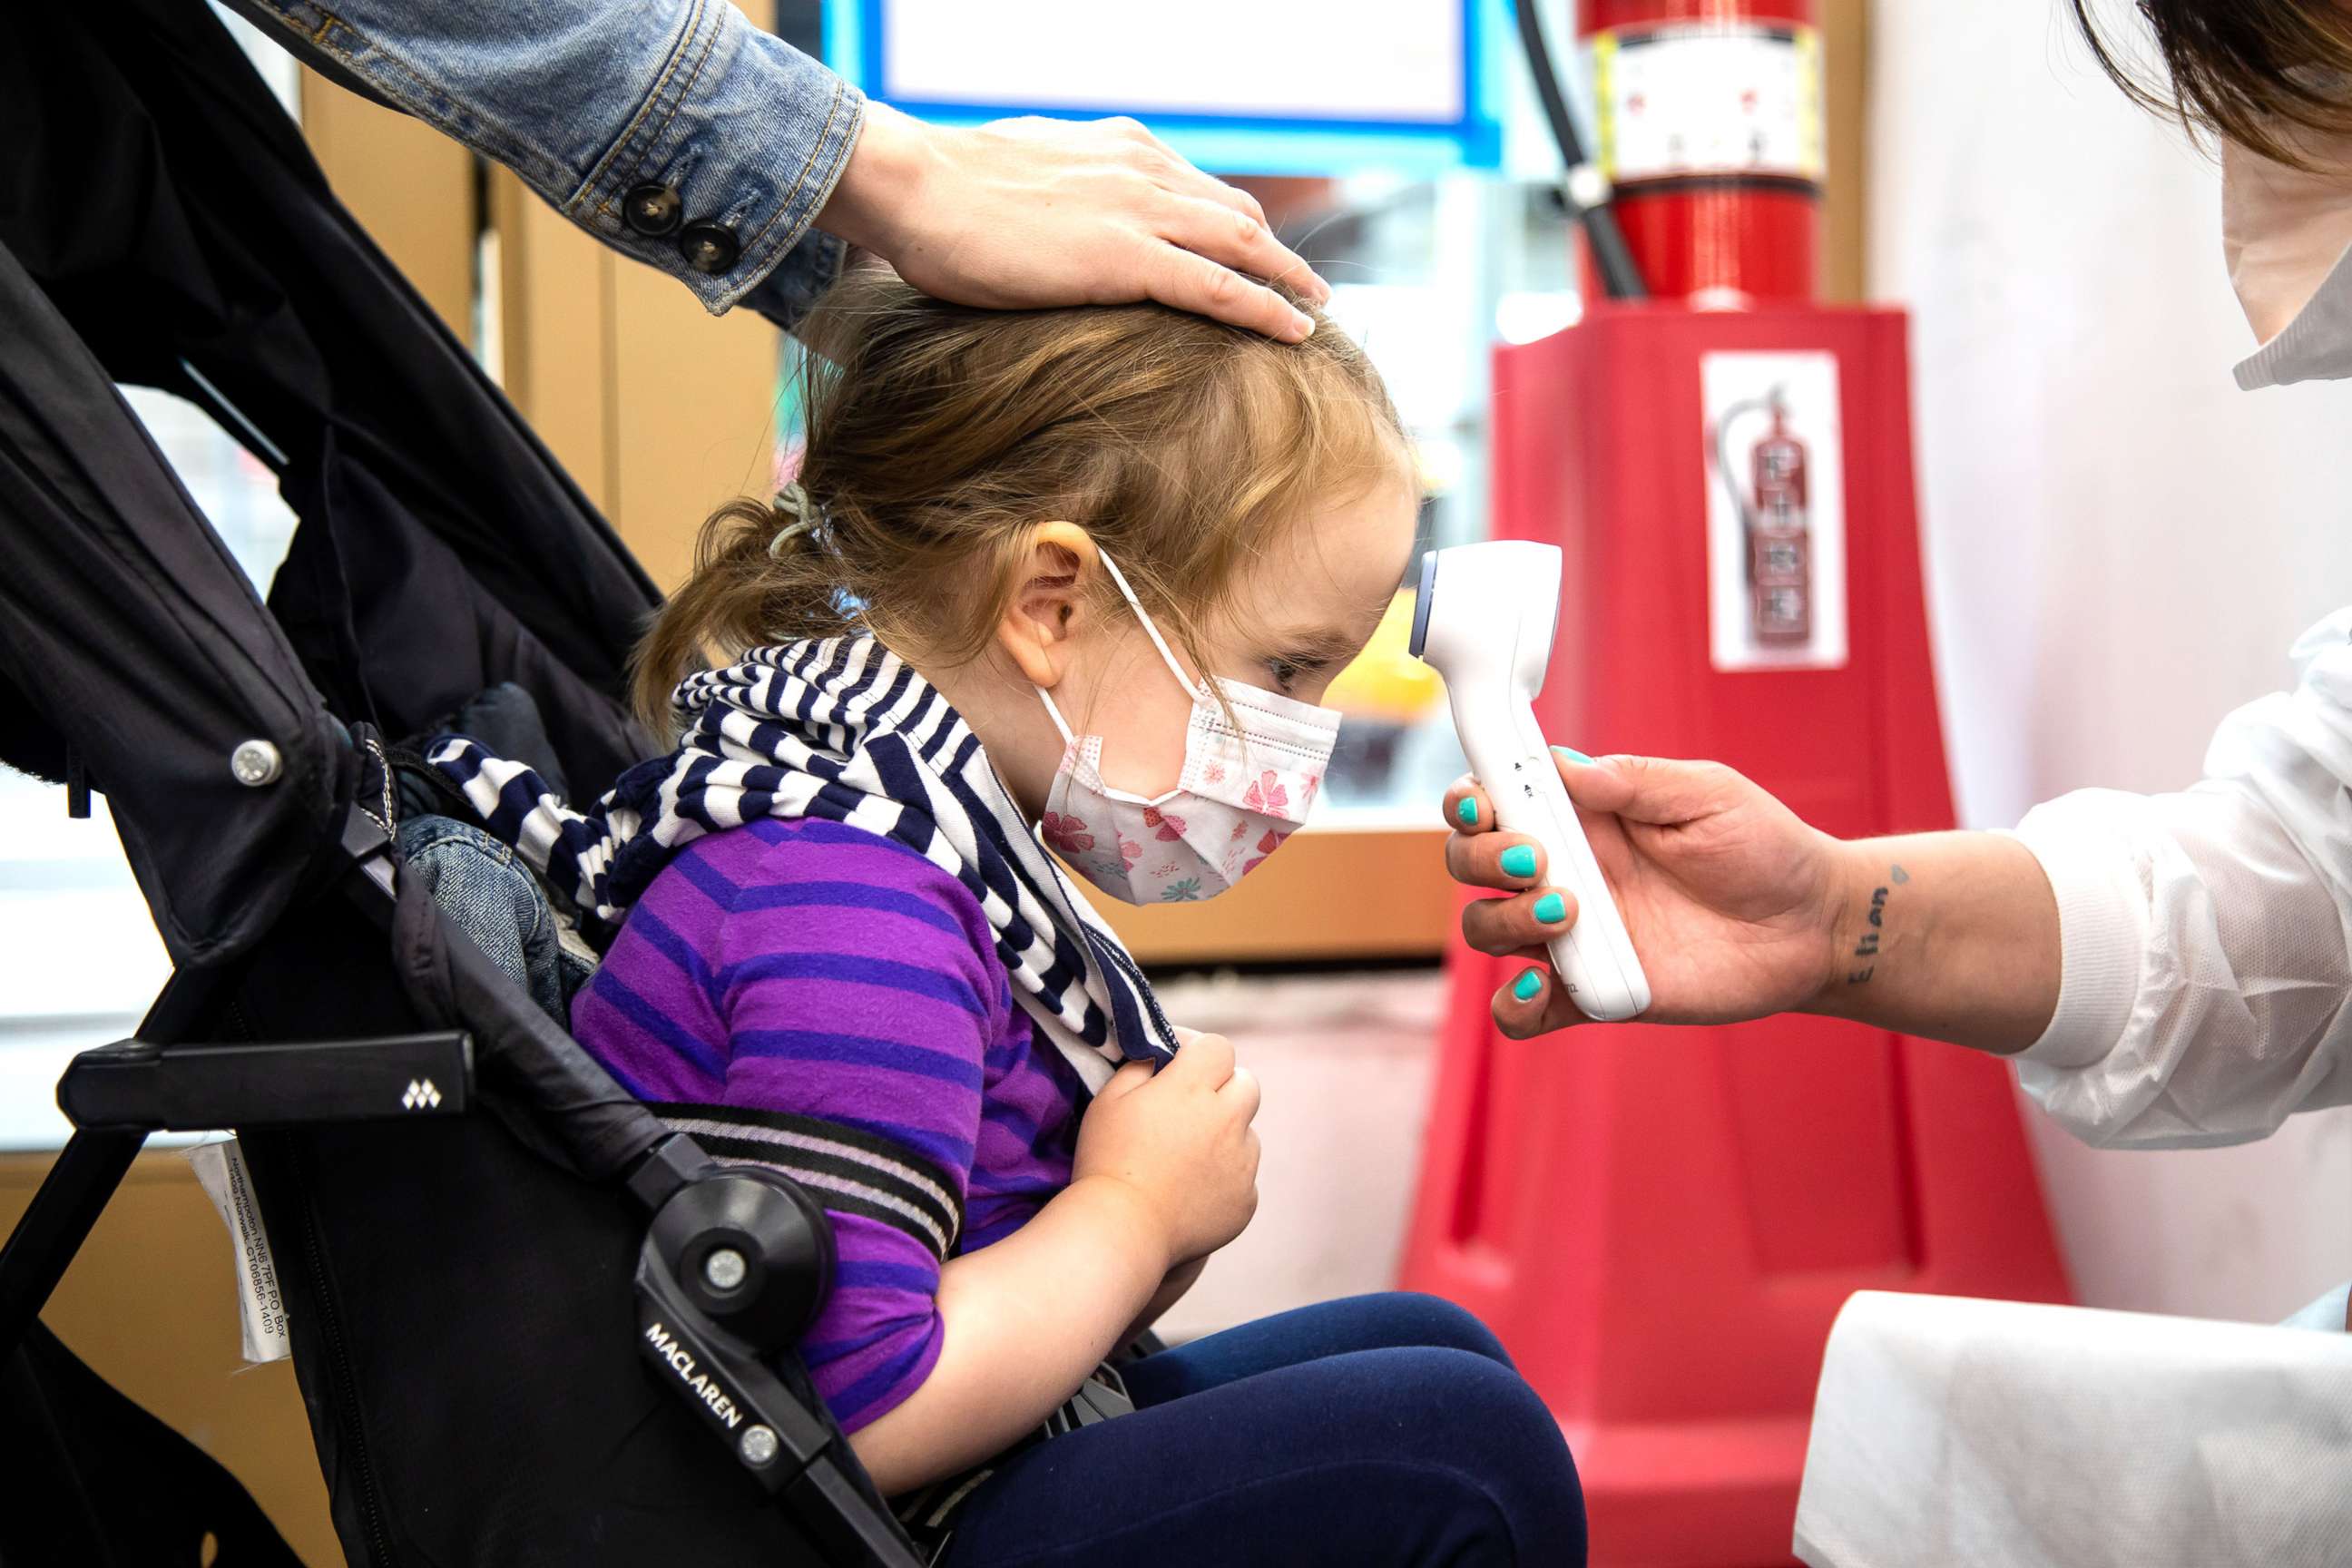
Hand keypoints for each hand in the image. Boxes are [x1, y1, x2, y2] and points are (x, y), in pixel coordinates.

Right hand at [818, 104, 1328, 341]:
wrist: (917, 185)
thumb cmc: (947, 191)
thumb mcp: (1021, 175)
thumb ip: (1060, 193)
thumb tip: (1054, 219)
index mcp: (1119, 147)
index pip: (1198, 186)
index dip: (1235, 221)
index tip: (1257, 249)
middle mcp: (1143, 169)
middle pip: (1236, 213)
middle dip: (1277, 252)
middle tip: (1309, 287)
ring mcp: (1141, 211)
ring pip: (1243, 245)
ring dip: (1288, 281)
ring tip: (1317, 311)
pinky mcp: (1129, 258)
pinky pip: (1219, 287)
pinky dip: (1266, 310)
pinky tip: (1295, 332)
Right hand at [1073, 1032, 1260, 1265]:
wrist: (1121, 1229)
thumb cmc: (1106, 1159)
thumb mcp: (1109, 1099)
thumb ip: (1140, 1066)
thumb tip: (1161, 1055)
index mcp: (1192, 1088)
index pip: (1219, 1048)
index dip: (1198, 1051)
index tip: (1177, 1064)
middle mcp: (1226, 1120)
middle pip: (1247, 1084)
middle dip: (1224, 1087)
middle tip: (1192, 1105)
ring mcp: (1241, 1162)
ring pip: (1247, 1133)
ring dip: (1226, 1134)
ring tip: (1186, 1157)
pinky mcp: (1246, 1199)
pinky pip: (1243, 1176)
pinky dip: (1225, 1177)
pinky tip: (1192, 1190)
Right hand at [1444, 753, 1846, 1036]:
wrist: (1812, 926)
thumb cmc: (1764, 848)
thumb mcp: (1708, 793)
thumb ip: (1636, 780)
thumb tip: (1562, 765)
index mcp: (1582, 817)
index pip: (1495, 799)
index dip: (1469, 799)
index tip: (1485, 804)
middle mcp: (1565, 872)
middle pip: (1471, 863)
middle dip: (1480, 857)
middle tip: (1537, 860)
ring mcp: (1574, 935)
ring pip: (1487, 929)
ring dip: (1505, 920)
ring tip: (1572, 912)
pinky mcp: (1594, 991)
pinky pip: (1524, 1011)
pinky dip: (1514, 1007)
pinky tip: (1540, 990)